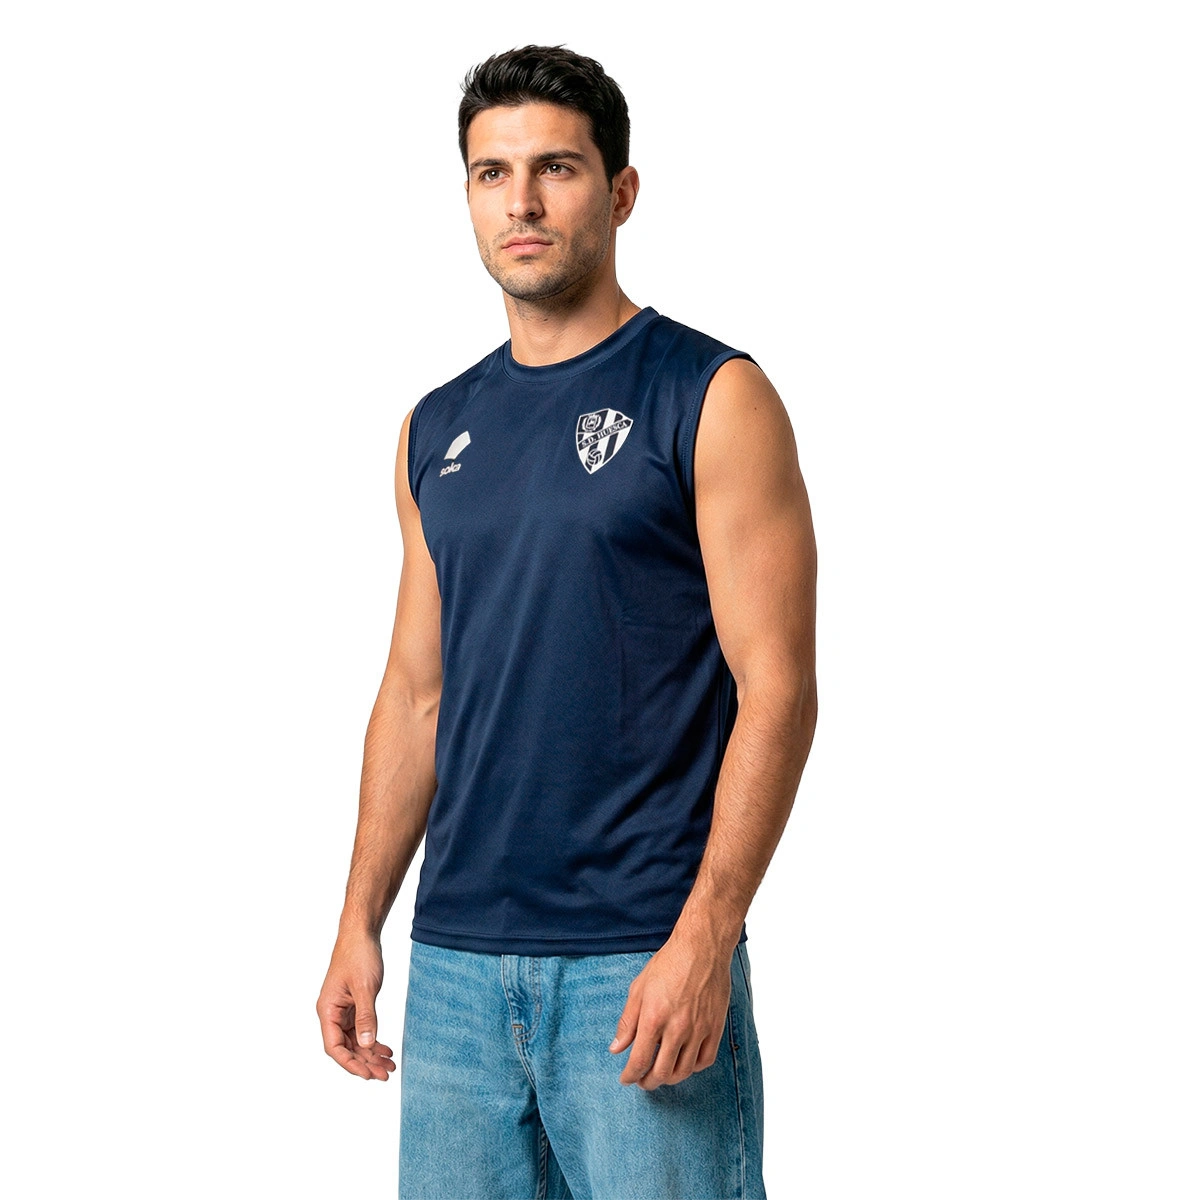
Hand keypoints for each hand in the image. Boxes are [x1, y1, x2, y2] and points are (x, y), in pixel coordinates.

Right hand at [317, 930, 396, 1080]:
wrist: (362, 933)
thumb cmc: (359, 955)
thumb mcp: (365, 987)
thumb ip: (366, 1017)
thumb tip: (366, 1044)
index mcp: (327, 1010)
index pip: (334, 1047)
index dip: (350, 1063)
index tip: (368, 1074)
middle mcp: (332, 1013)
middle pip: (346, 1047)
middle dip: (365, 1062)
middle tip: (385, 1074)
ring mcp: (343, 1010)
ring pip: (355, 1040)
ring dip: (370, 1054)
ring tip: (389, 1065)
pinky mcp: (354, 1005)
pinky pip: (361, 1029)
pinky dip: (373, 1040)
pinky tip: (385, 1048)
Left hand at [608, 935, 732, 1089]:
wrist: (701, 949)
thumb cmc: (667, 965)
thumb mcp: (639, 989)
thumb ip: (627, 1021)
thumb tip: (616, 1048)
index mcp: (653, 1018)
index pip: (640, 1061)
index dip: (630, 1075)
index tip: (626, 1079)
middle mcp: (677, 1028)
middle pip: (662, 1073)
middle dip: (648, 1082)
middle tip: (643, 1081)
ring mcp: (698, 1030)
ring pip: (684, 1071)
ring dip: (670, 1079)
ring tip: (662, 1074)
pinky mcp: (715, 1027)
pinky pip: (705, 1060)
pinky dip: (693, 1068)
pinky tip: (684, 1062)